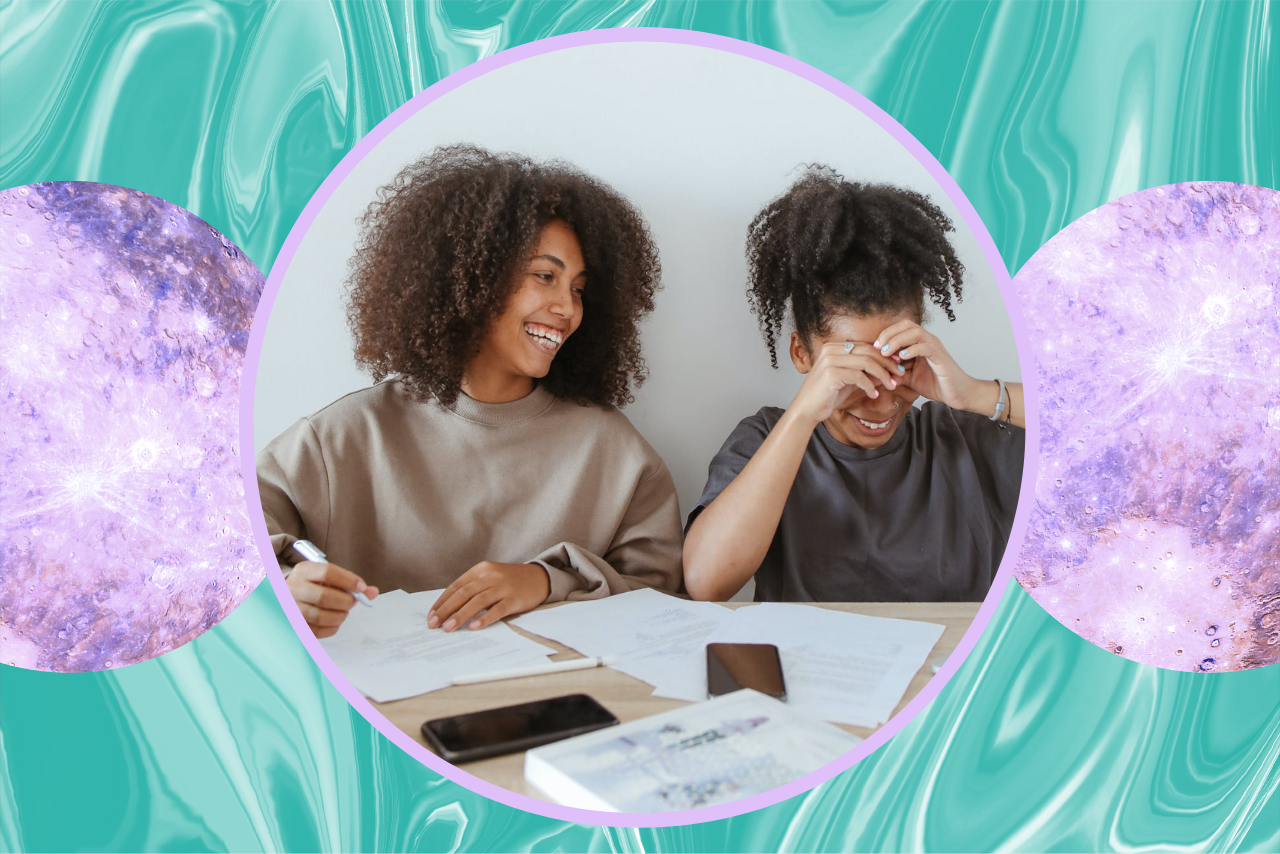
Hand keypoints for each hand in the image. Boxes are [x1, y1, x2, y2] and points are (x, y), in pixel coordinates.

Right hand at [286, 560, 378, 638]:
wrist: (286, 596)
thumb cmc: (313, 585)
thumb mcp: (328, 577)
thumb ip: (349, 582)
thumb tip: (373, 592)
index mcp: (303, 571)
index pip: (328, 572)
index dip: (349, 580)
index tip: (362, 587)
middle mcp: (293, 589)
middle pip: (324, 597)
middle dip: (346, 601)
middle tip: (353, 602)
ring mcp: (290, 609)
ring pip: (321, 616)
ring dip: (340, 615)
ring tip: (344, 611)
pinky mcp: (293, 626)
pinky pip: (317, 631)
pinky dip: (332, 627)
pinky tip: (335, 621)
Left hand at [428, 562, 550, 631]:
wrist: (540, 577)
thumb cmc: (510, 581)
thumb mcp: (490, 578)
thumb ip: (473, 589)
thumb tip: (449, 609)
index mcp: (481, 570)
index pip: (456, 586)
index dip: (442, 602)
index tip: (431, 616)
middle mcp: (490, 576)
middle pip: (463, 594)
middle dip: (446, 610)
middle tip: (434, 624)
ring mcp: (503, 586)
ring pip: (477, 602)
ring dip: (461, 616)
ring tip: (448, 628)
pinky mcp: (514, 598)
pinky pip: (497, 609)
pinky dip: (485, 618)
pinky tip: (474, 627)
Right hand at [789, 341, 903, 425]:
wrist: (806, 410)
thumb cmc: (826, 396)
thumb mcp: (848, 381)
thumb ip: (865, 374)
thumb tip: (886, 372)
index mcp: (833, 347)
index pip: (865, 346)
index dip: (884, 355)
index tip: (896, 365)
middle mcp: (830, 350)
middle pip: (868, 351)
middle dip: (887, 363)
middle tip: (899, 373)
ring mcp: (830, 361)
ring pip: (866, 362)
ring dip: (882, 375)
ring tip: (891, 385)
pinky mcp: (831, 374)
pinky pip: (859, 376)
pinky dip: (870, 386)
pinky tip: (874, 395)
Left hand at [873, 320, 978, 408]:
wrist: (957, 394)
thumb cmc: (936, 384)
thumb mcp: (909, 378)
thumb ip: (895, 373)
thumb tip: (876, 372)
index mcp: (919, 343)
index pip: (901, 327)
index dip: (886, 334)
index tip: (874, 347)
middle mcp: (927, 340)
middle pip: (907, 324)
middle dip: (889, 333)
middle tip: (877, 347)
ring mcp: (935, 347)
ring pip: (915, 332)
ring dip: (897, 340)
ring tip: (887, 353)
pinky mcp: (940, 356)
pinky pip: (925, 346)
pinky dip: (911, 350)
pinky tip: (902, 358)